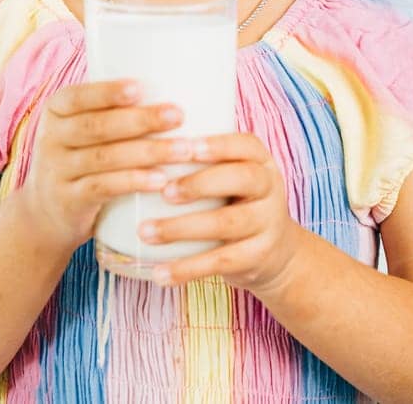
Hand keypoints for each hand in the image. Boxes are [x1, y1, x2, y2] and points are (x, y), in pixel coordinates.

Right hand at [15, 79, 189, 253]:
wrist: (45, 211)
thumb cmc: (80, 158)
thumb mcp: (80, 130)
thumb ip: (110, 111)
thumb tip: (174, 85)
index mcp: (55, 111)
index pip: (78, 96)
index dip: (108, 92)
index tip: (142, 87)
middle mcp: (51, 137)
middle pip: (97, 126)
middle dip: (141, 120)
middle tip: (178, 115)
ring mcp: (57, 170)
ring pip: (104, 157)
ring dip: (147, 152)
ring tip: (184, 149)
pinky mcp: (68, 200)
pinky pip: (102, 188)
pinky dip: (133, 182)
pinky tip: (160, 180)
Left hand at [138, 131, 305, 294]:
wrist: (276, 253)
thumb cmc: (234, 201)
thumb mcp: (229, 176)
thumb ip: (198, 160)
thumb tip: (136, 139)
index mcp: (260, 161)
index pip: (245, 145)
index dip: (217, 145)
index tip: (184, 146)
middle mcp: (270, 188)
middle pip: (241, 179)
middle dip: (198, 184)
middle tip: (163, 191)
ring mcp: (267, 224)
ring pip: (226, 223)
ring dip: (181, 228)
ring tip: (145, 232)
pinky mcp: (257, 257)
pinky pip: (221, 262)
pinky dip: (187, 268)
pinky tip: (159, 273)